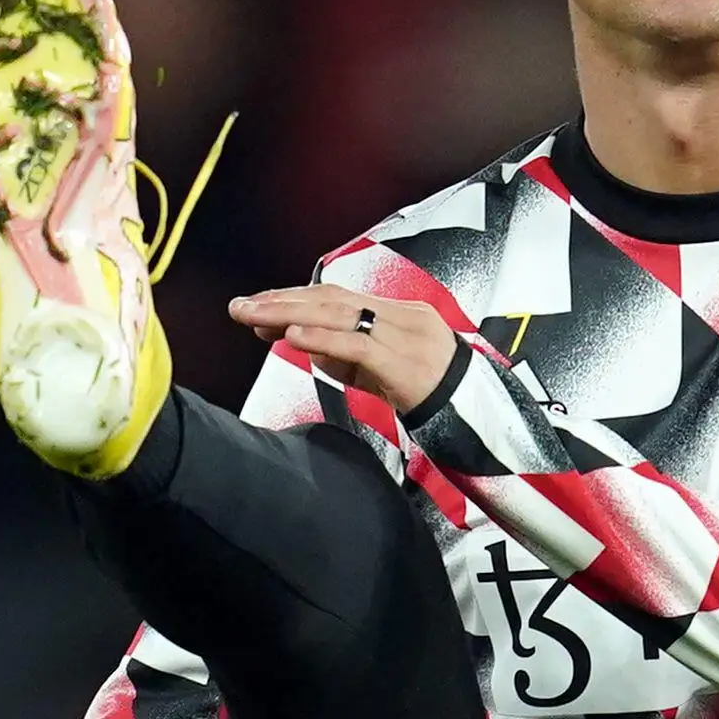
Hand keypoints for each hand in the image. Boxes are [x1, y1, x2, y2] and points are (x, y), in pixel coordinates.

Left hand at [227, 286, 462, 416]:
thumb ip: (345, 354)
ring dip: (290, 315)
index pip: (336, 297)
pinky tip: (292, 336)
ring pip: (340, 316)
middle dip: (281, 302)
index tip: (255, 306)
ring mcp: (406, 338)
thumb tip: (297, 338)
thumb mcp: (382, 372)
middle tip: (239, 308)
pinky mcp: (406, 365)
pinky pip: (358, 346)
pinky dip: (322, 339)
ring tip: (252, 318)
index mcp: (398, 313)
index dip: (293, 299)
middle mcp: (403, 316)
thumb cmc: (431, 396)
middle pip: (332, 299)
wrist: (478, 421)